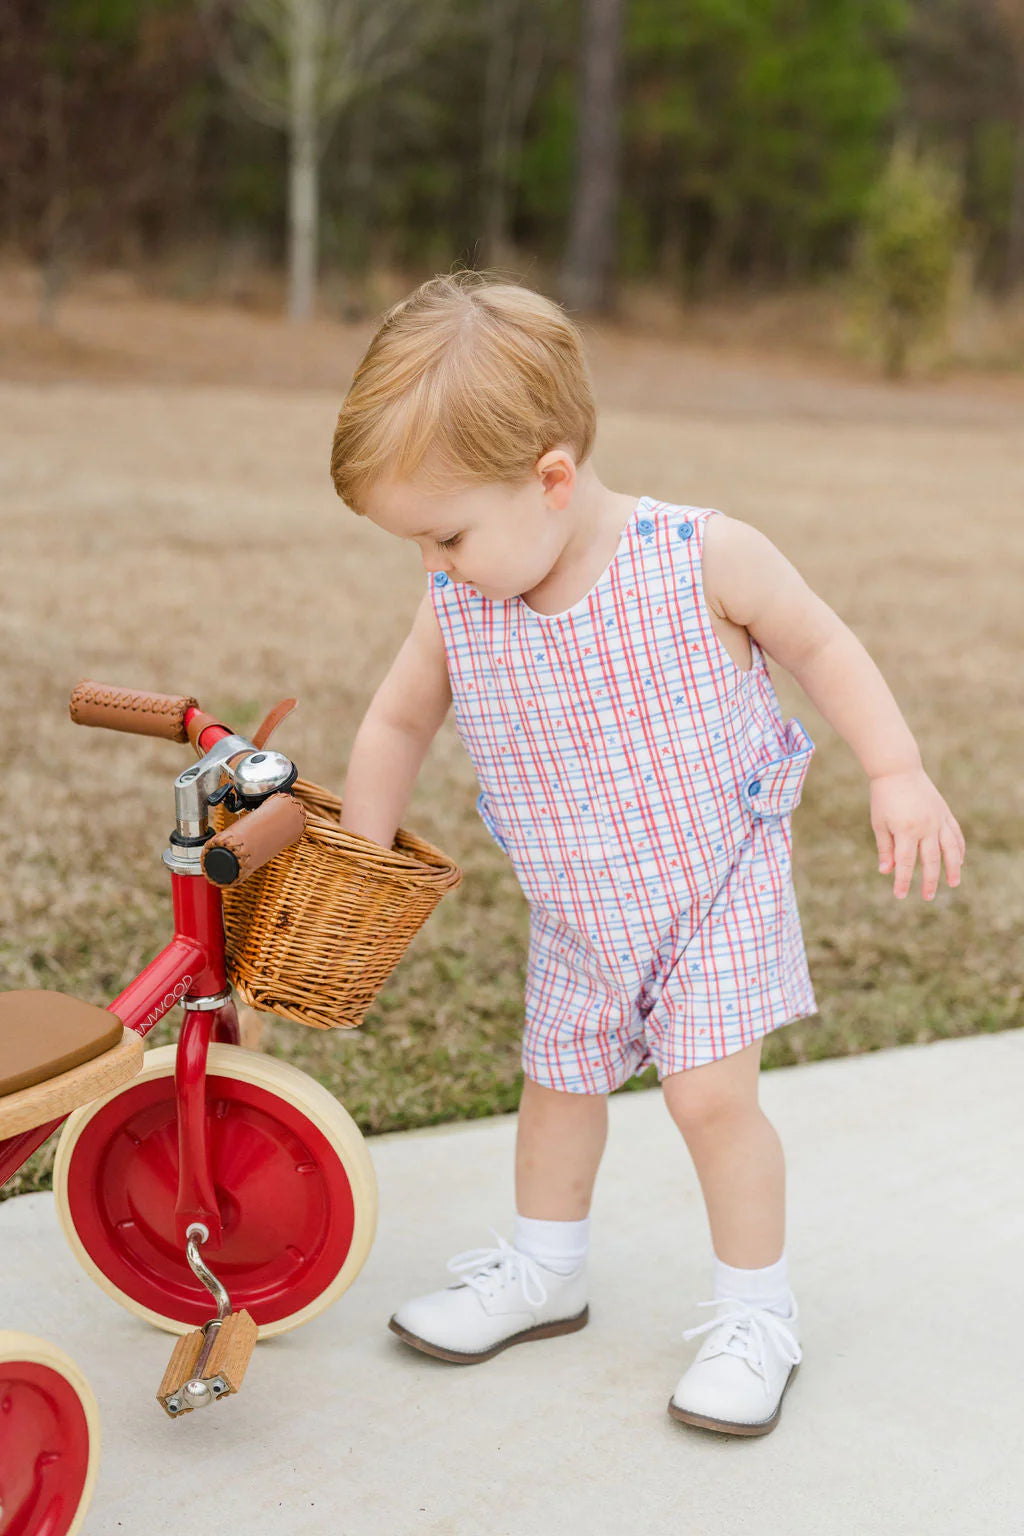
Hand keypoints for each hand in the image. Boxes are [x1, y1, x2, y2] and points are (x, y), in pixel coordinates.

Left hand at [870, 767, 964, 900]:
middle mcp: (926, 827)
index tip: (900, 895)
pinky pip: (956, 834)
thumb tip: (886, 872)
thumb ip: (885, 848)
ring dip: (953, 868)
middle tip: (928, 897)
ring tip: (954, 883)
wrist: (898, 769)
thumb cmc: (884, 797)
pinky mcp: (944, 812)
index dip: (902, 881)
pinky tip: (959, 860)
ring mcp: (938, 819)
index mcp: (906, 830)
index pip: (905, 863)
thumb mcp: (879, 823)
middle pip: (930, 860)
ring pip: (950, 849)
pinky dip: (958, 849)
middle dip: (929, 881)